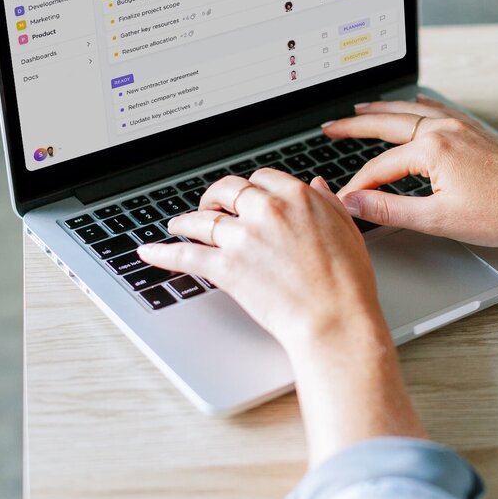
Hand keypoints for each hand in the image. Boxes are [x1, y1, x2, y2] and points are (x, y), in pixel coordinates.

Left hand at [137, 169, 425, 463]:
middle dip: (215, 197)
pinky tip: (150, 252)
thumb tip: (316, 185)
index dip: (251, 188)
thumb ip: (328, 203)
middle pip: (227, 190)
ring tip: (177, 225)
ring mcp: (243, 238)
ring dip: (186, 221)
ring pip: (202, 220)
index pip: (262, 178)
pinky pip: (186, 255)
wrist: (335, 320)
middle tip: (209, 206)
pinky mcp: (226, 267)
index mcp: (298, 198)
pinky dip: (163, 254)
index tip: (246, 197)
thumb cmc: (347, 283)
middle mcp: (267, 210)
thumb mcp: (347, 230)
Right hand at [325, 96, 497, 247]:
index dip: (356, 186)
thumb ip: (389, 210)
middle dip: (354, 126)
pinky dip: (413, 107)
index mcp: (432, 149)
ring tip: (359, 110)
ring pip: (410, 110)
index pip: (378, 167)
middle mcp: (444, 129)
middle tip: (329, 128)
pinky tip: (410, 108)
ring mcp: (461, 126)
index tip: (341, 200)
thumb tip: (353, 203)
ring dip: (381, 109)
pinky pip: (434, 110)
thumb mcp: (437, 219)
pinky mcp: (475, 130)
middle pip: (386, 122)